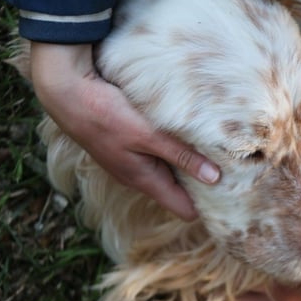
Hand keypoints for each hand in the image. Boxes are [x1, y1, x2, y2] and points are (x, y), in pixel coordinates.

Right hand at [29, 42, 220, 220]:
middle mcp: (138, 175)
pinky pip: (158, 152)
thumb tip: (215, 178)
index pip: (183, 209)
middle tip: (234, 168)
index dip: (207, 207)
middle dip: (203, 182)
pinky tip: (189, 132)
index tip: (232, 195)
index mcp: (145, 180)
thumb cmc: (105, 114)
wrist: (65, 91)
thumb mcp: (148, 136)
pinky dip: (174, 147)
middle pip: (180, 189)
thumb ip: (181, 156)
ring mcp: (131, 159)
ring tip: (217, 149)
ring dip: (189, 161)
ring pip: (170, 168)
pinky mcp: (127, 142)